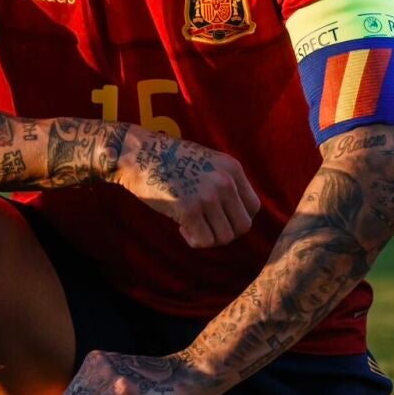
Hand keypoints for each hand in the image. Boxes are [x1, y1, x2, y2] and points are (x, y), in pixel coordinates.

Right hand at [111, 128, 261, 247]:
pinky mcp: (189, 210)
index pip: (253, 207)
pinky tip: (182, 227)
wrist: (139, 154)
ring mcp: (208, 196)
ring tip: (192, 225)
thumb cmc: (170, 160)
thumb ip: (225, 183)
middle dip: (225, 232)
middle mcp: (225, 182)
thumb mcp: (209, 162)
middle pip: (243, 226)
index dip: (237, 218)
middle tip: (206, 226)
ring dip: (208, 238)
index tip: (219, 217)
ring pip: (224, 237)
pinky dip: (194, 241)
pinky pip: (203, 241)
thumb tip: (233, 215)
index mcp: (233, 168)